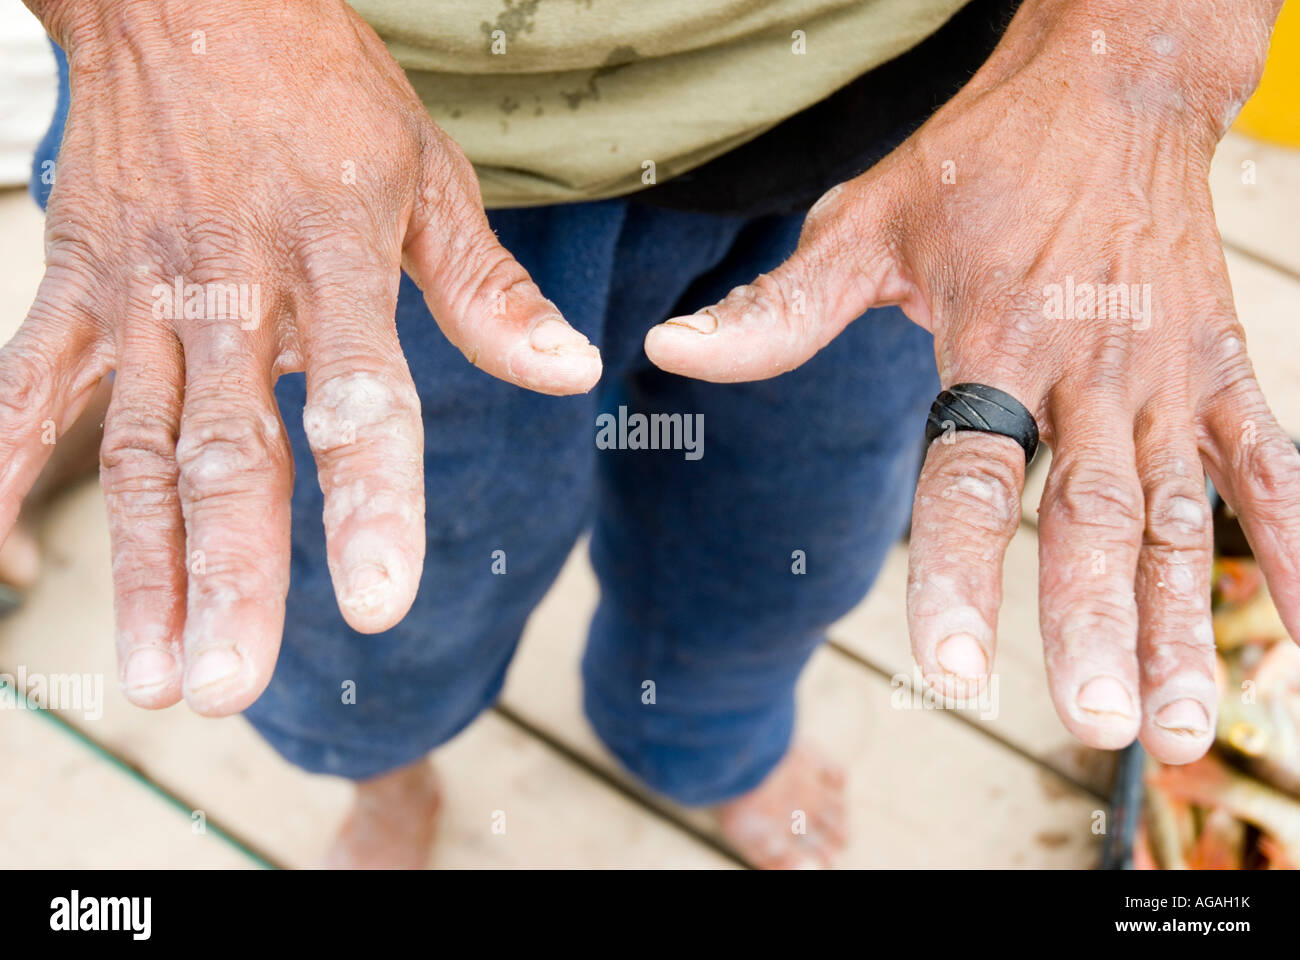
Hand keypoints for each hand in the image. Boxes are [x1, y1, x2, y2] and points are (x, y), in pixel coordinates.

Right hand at [4, 0, 599, 713]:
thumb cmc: (325, 93)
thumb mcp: (427, 176)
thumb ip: (486, 290)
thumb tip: (571, 373)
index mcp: (335, 260)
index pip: (360, 400)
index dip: (369, 503)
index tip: (377, 604)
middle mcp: (234, 287)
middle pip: (229, 450)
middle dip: (232, 574)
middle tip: (226, 689)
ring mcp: (143, 289)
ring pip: (136, 445)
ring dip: (142, 566)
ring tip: (153, 675)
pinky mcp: (73, 279)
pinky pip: (23, 382)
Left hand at [644, 0, 1297, 762]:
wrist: (1114, 83)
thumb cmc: (979, 160)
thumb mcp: (865, 222)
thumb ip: (779, 310)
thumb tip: (671, 356)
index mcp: (995, 336)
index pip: (971, 474)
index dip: (958, 572)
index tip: (953, 669)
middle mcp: (1089, 368)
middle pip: (1090, 514)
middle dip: (1093, 625)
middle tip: (1101, 725)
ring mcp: (1165, 373)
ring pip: (1179, 513)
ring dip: (1182, 621)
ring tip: (1179, 725)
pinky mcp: (1221, 364)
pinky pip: (1271, 462)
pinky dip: (1290, 544)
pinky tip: (1295, 633)